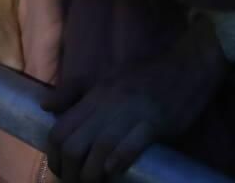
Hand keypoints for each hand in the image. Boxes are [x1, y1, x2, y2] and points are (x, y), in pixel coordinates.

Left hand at [46, 18, 230, 181]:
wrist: (189, 64)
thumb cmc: (147, 74)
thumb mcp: (106, 78)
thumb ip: (75, 92)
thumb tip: (45, 107)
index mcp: (95, 95)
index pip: (60, 131)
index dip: (54, 157)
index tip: (61, 170)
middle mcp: (108, 105)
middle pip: (74, 145)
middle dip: (69, 172)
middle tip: (76, 182)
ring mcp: (132, 113)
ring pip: (99, 149)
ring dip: (91, 175)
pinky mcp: (156, 122)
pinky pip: (131, 145)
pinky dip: (119, 161)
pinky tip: (114, 171)